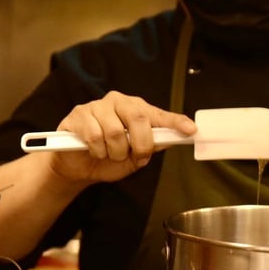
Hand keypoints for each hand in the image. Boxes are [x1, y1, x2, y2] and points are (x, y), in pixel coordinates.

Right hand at [48, 91, 195, 183]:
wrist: (77, 167)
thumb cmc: (108, 158)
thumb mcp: (134, 156)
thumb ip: (151, 146)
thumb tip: (170, 140)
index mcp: (135, 109)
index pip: (158, 114)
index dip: (175, 121)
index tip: (191, 130)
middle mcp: (118, 102)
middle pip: (138, 119)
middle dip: (141, 144)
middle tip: (138, 158)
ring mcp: (97, 106)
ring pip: (115, 131)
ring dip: (115, 152)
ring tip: (109, 155)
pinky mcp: (78, 115)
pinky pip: (94, 136)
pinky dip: (97, 151)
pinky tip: (94, 151)